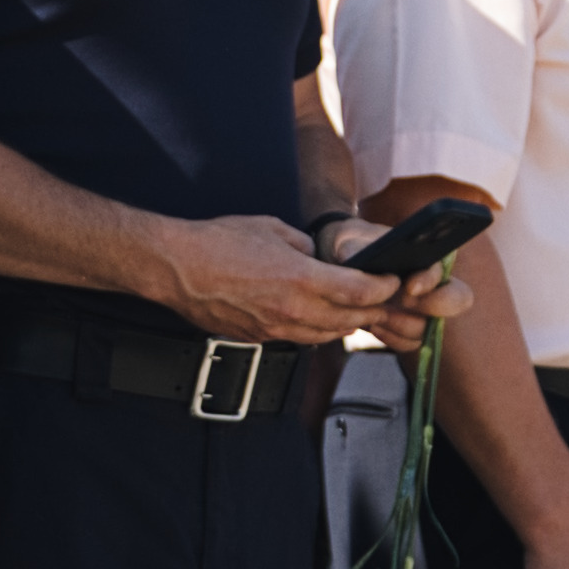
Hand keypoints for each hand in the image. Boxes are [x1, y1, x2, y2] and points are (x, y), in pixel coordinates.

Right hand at [181, 213, 412, 350]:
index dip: (383, 288)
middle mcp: (292, 310)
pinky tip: (318, 320)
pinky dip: (316, 331)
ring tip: (356, 312)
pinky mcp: (258, 337)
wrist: (176, 268)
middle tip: (384, 301)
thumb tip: (319, 257)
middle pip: (349, 320)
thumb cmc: (218, 242)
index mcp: (301, 278)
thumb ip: (304, 247)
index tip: (391, 281)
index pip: (360, 292)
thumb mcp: (272, 229)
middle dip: (372, 311)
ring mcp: (275, 328)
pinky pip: (299, 339)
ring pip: (326, 336)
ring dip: (346, 324)